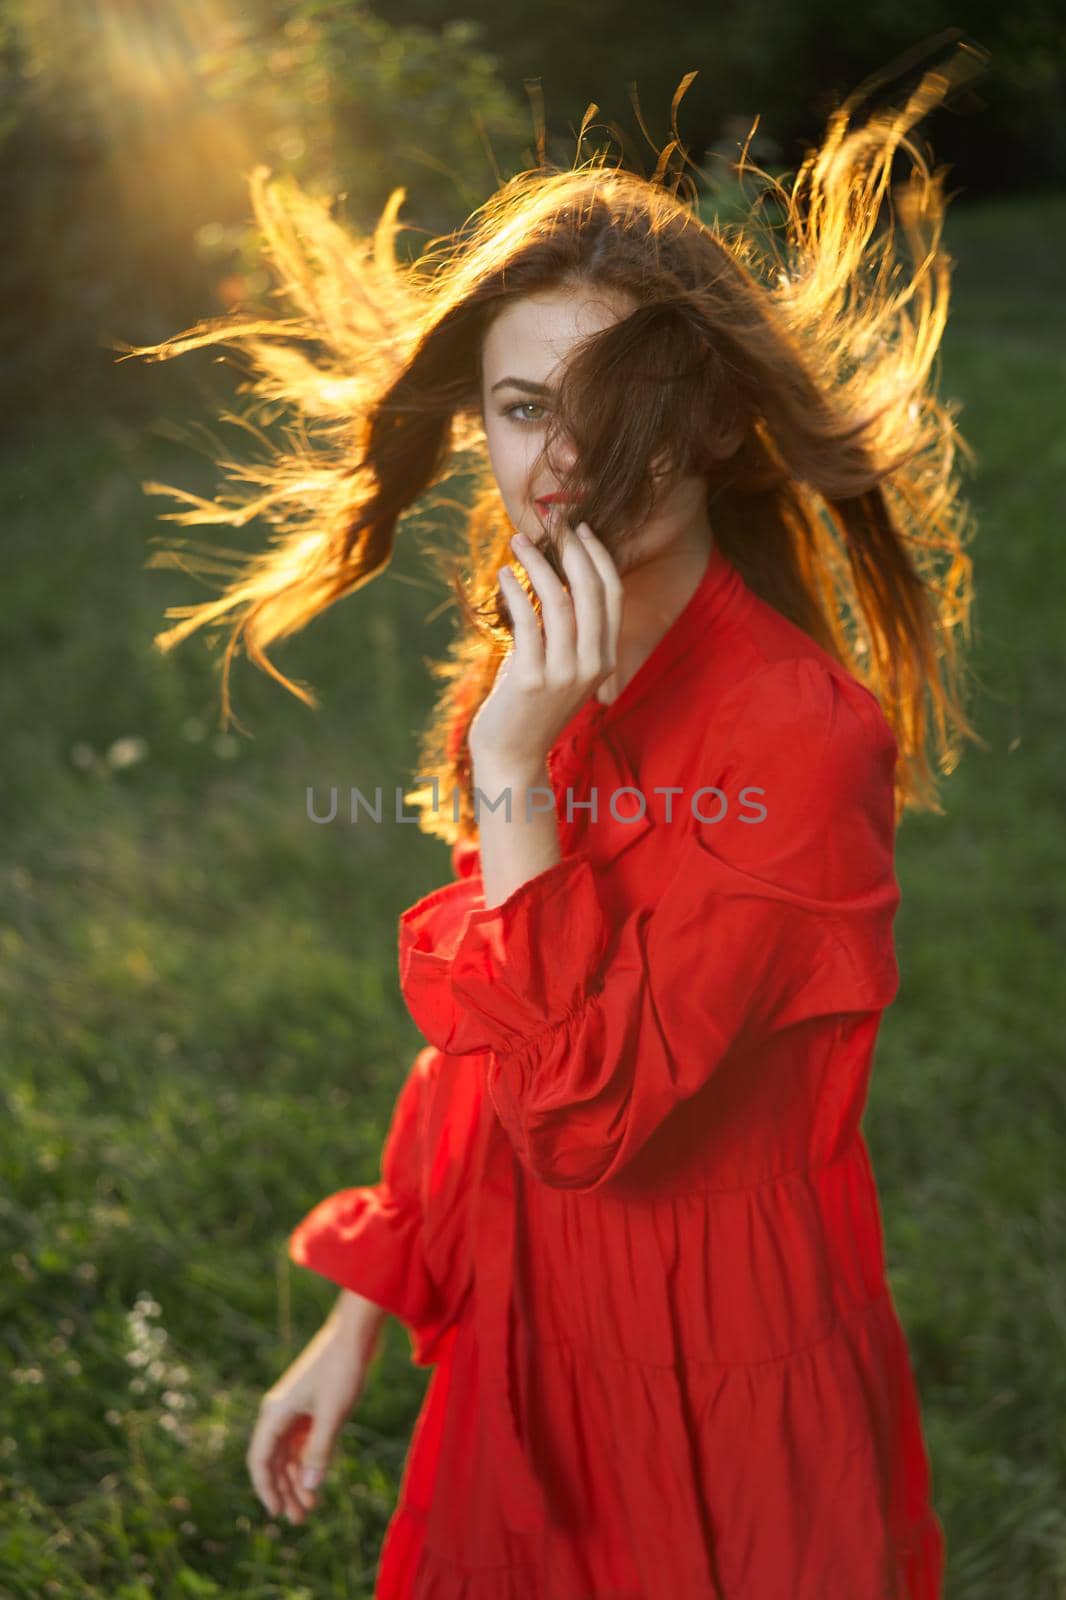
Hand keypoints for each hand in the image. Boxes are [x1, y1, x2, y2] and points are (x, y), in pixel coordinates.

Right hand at [246, 1296, 384, 1523]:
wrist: (355, 1333)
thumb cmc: (342, 1368)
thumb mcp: (334, 1413)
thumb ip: (320, 1450)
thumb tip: (310, 1487)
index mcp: (276, 1412)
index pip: (260, 1459)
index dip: (265, 1488)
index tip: (277, 1513)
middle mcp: (280, 1412)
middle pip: (275, 1461)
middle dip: (285, 1490)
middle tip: (299, 1519)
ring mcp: (296, 1409)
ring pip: (290, 1454)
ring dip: (298, 1479)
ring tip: (311, 1508)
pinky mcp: (311, 1406)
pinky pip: (303, 1442)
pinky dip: (309, 1462)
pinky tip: (318, 1479)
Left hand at [468, 520, 622, 777]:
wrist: (511, 756)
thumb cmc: (528, 707)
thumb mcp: (558, 668)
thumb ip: (564, 632)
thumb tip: (551, 580)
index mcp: (604, 659)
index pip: (611, 595)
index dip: (598, 556)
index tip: (579, 529)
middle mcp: (591, 665)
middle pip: (590, 591)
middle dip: (571, 549)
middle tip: (551, 520)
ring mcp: (563, 674)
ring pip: (559, 602)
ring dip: (537, 564)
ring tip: (517, 542)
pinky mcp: (530, 680)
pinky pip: (527, 622)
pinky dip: (514, 591)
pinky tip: (502, 574)